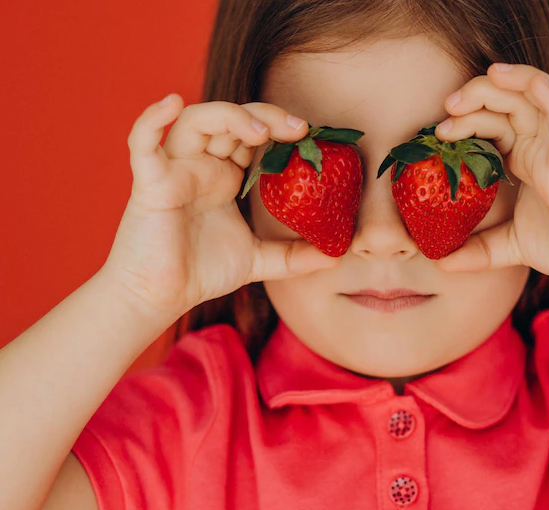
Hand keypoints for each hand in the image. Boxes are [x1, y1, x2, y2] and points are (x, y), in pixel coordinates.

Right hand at [102, 94, 337, 318]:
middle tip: (299, 129)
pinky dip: (152, 119)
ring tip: (261, 132)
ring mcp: (175, 170)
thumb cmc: (201, 272)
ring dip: (229, 116)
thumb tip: (335, 255)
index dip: (279, 128)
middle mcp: (201, 166)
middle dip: (265, 116)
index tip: (310, 136)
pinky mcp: (150, 183)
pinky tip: (172, 103)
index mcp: (225, 176)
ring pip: (197, 121)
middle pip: (231, 120)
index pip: (253, 135)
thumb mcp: (259, 260)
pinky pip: (142, 142)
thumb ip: (295, 256)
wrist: (160, 297)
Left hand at [432, 63, 548, 295]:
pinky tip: (531, 82)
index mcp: (528, 160)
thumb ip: (480, 252)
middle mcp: (543, 147)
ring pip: (534, 99)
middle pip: (508, 103)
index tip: (438, 133)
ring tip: (476, 84)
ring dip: (506, 84)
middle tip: (447, 107)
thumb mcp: (514, 247)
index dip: (466, 118)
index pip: (493, 123)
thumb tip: (444, 263)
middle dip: (476, 96)